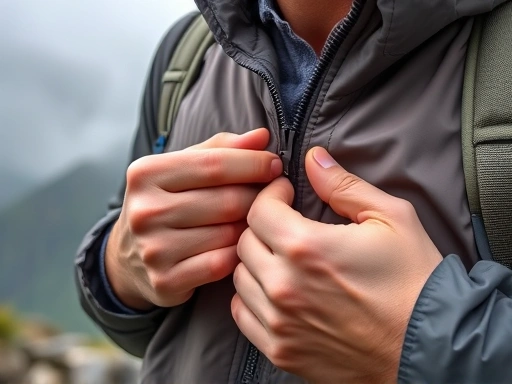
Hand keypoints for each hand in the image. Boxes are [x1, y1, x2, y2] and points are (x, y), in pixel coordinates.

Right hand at [106, 129, 281, 309]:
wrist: (128, 255)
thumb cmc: (165, 202)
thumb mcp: (181, 168)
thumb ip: (220, 149)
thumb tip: (261, 136)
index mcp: (146, 174)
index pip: (215, 164)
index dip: (254, 163)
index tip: (275, 165)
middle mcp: (145, 211)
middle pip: (227, 201)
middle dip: (258, 197)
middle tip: (273, 196)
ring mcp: (154, 249)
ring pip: (229, 234)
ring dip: (251, 227)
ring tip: (256, 220)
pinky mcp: (166, 280)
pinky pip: (223, 264)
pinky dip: (239, 254)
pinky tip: (241, 246)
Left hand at [232, 147, 441, 382]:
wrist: (432, 348)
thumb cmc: (415, 281)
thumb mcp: (391, 218)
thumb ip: (344, 186)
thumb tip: (313, 159)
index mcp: (306, 247)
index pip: (259, 210)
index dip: (271, 194)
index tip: (285, 193)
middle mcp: (283, 286)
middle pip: (245, 242)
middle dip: (263, 225)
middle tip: (285, 222)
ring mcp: (279, 322)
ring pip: (240, 277)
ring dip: (256, 261)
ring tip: (281, 256)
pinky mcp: (281, 351)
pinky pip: (243, 314)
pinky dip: (252, 297)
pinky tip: (276, 290)